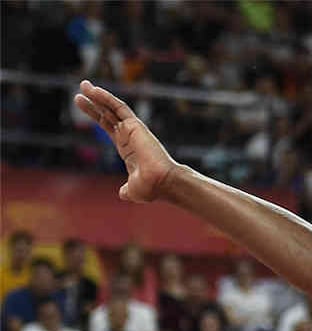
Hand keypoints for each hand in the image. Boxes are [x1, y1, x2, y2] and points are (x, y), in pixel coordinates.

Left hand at [74, 81, 179, 202]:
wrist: (161, 182)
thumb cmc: (151, 188)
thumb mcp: (133, 190)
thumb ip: (127, 190)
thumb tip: (123, 194)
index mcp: (127, 148)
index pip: (109, 126)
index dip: (96, 115)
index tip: (84, 105)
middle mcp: (130, 136)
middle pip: (108, 115)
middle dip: (94, 104)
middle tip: (80, 93)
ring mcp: (133, 129)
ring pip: (112, 108)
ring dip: (97, 96)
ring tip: (83, 85)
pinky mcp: (136, 125)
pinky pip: (119, 108)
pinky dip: (106, 98)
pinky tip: (93, 90)